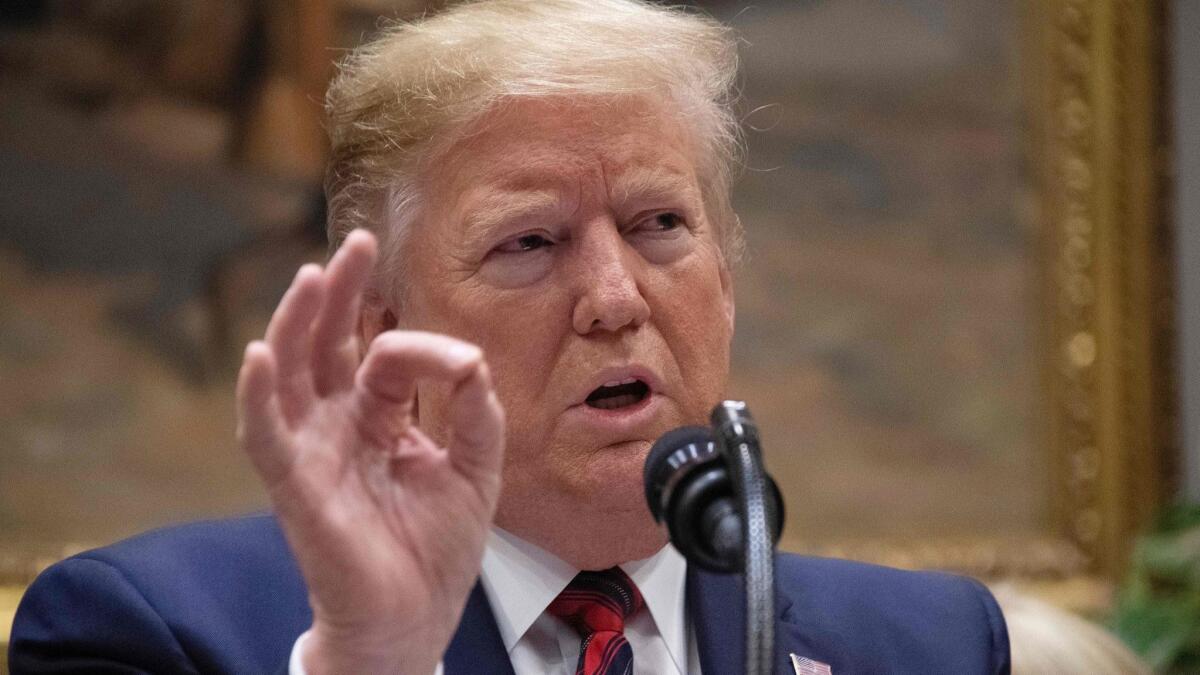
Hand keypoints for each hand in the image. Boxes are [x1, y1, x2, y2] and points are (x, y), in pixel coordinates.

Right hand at [235, 230, 504, 674]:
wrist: (416, 616)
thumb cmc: (436, 547)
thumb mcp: (474, 468)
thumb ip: (475, 412)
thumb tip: (470, 359)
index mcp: (378, 417)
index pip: (387, 357)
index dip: (423, 347)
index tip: (463, 365)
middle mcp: (338, 424)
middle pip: (328, 344)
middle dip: (341, 292)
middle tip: (359, 243)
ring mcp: (312, 451)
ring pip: (291, 373)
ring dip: (297, 323)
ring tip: (313, 276)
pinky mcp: (295, 485)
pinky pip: (266, 434)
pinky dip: (258, 394)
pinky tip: (259, 353)